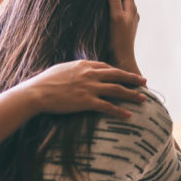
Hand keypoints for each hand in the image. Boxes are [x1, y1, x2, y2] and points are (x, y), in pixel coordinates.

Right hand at [19, 60, 146, 118]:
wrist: (37, 92)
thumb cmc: (45, 81)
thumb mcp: (62, 69)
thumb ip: (74, 69)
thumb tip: (79, 70)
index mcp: (83, 65)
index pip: (106, 66)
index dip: (119, 71)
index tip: (127, 75)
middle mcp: (89, 74)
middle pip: (117, 75)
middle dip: (132, 79)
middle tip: (144, 82)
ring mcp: (89, 87)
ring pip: (116, 89)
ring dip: (131, 94)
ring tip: (143, 99)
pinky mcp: (86, 101)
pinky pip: (107, 106)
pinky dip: (119, 111)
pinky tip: (128, 115)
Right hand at [106, 0, 140, 75]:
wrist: (121, 61)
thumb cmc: (118, 41)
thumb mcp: (116, 19)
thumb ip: (114, 1)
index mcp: (131, 9)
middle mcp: (131, 12)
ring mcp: (126, 19)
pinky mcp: (120, 26)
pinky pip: (116, 7)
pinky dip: (109, 0)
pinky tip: (100, 2)